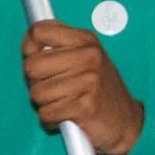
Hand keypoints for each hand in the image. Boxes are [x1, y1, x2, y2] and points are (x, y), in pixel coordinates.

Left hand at [21, 19, 144, 154]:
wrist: (126, 122)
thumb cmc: (99, 91)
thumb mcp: (85, 58)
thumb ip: (59, 47)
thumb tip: (29, 44)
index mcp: (85, 40)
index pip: (38, 32)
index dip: (29, 49)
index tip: (36, 59)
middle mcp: (88, 56)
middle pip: (31, 65)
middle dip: (35, 82)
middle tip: (51, 88)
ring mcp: (89, 81)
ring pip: (37, 92)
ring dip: (44, 104)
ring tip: (62, 103)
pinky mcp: (85, 107)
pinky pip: (46, 113)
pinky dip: (50, 120)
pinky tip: (65, 116)